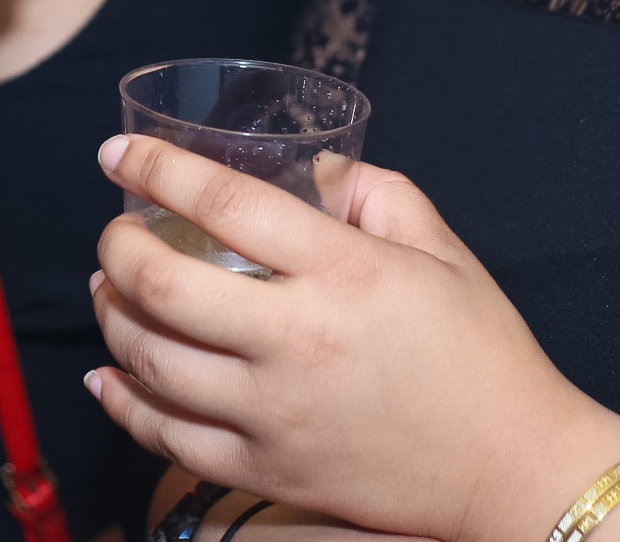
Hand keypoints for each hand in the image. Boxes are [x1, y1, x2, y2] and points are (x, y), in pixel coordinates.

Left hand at [90, 137, 619, 541]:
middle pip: (164, 284)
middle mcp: (297, 340)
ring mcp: (275, 412)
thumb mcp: (441, 249)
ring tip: (111, 291)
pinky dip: (125, 403)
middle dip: (117, 247)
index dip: (157, 169)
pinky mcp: (268, 468)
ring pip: (152, 361)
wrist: (510, 465)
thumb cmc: (481, 351)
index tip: (119, 151)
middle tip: (114, 231)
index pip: (226, 203)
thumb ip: (374, 193)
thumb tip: (314, 170)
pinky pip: (169, 437)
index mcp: (344, 271)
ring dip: (113, 317)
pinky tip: (109, 376)